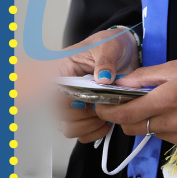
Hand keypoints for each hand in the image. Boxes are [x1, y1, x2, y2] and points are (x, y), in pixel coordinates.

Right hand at [54, 28, 139, 143]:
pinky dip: (94, 132)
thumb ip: (106, 60)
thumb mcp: (110, 46)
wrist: (125, 52)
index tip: (84, 101)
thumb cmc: (111, 44)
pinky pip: (81, 133)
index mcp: (63, 68)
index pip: (51, 91)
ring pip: (68, 127)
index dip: (64, 100)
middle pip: (59, 113)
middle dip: (83, 113)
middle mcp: (64, 88)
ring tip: (105, 113)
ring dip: (88, 125)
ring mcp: (73, 102)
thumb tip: (103, 78)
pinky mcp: (84, 113)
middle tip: (101, 105)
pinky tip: (107, 122)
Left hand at [94, 58, 176, 148]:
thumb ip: (145, 76)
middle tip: (123, 98)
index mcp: (167, 100)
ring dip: (141, 118)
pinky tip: (170, 108)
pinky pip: (163, 135)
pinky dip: (159, 123)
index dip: (108, 109)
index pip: (126, 113)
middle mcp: (172, 123)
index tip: (100, 101)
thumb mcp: (176, 66)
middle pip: (131, 127)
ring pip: (147, 131)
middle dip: (121, 114)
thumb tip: (121, 82)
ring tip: (152, 99)